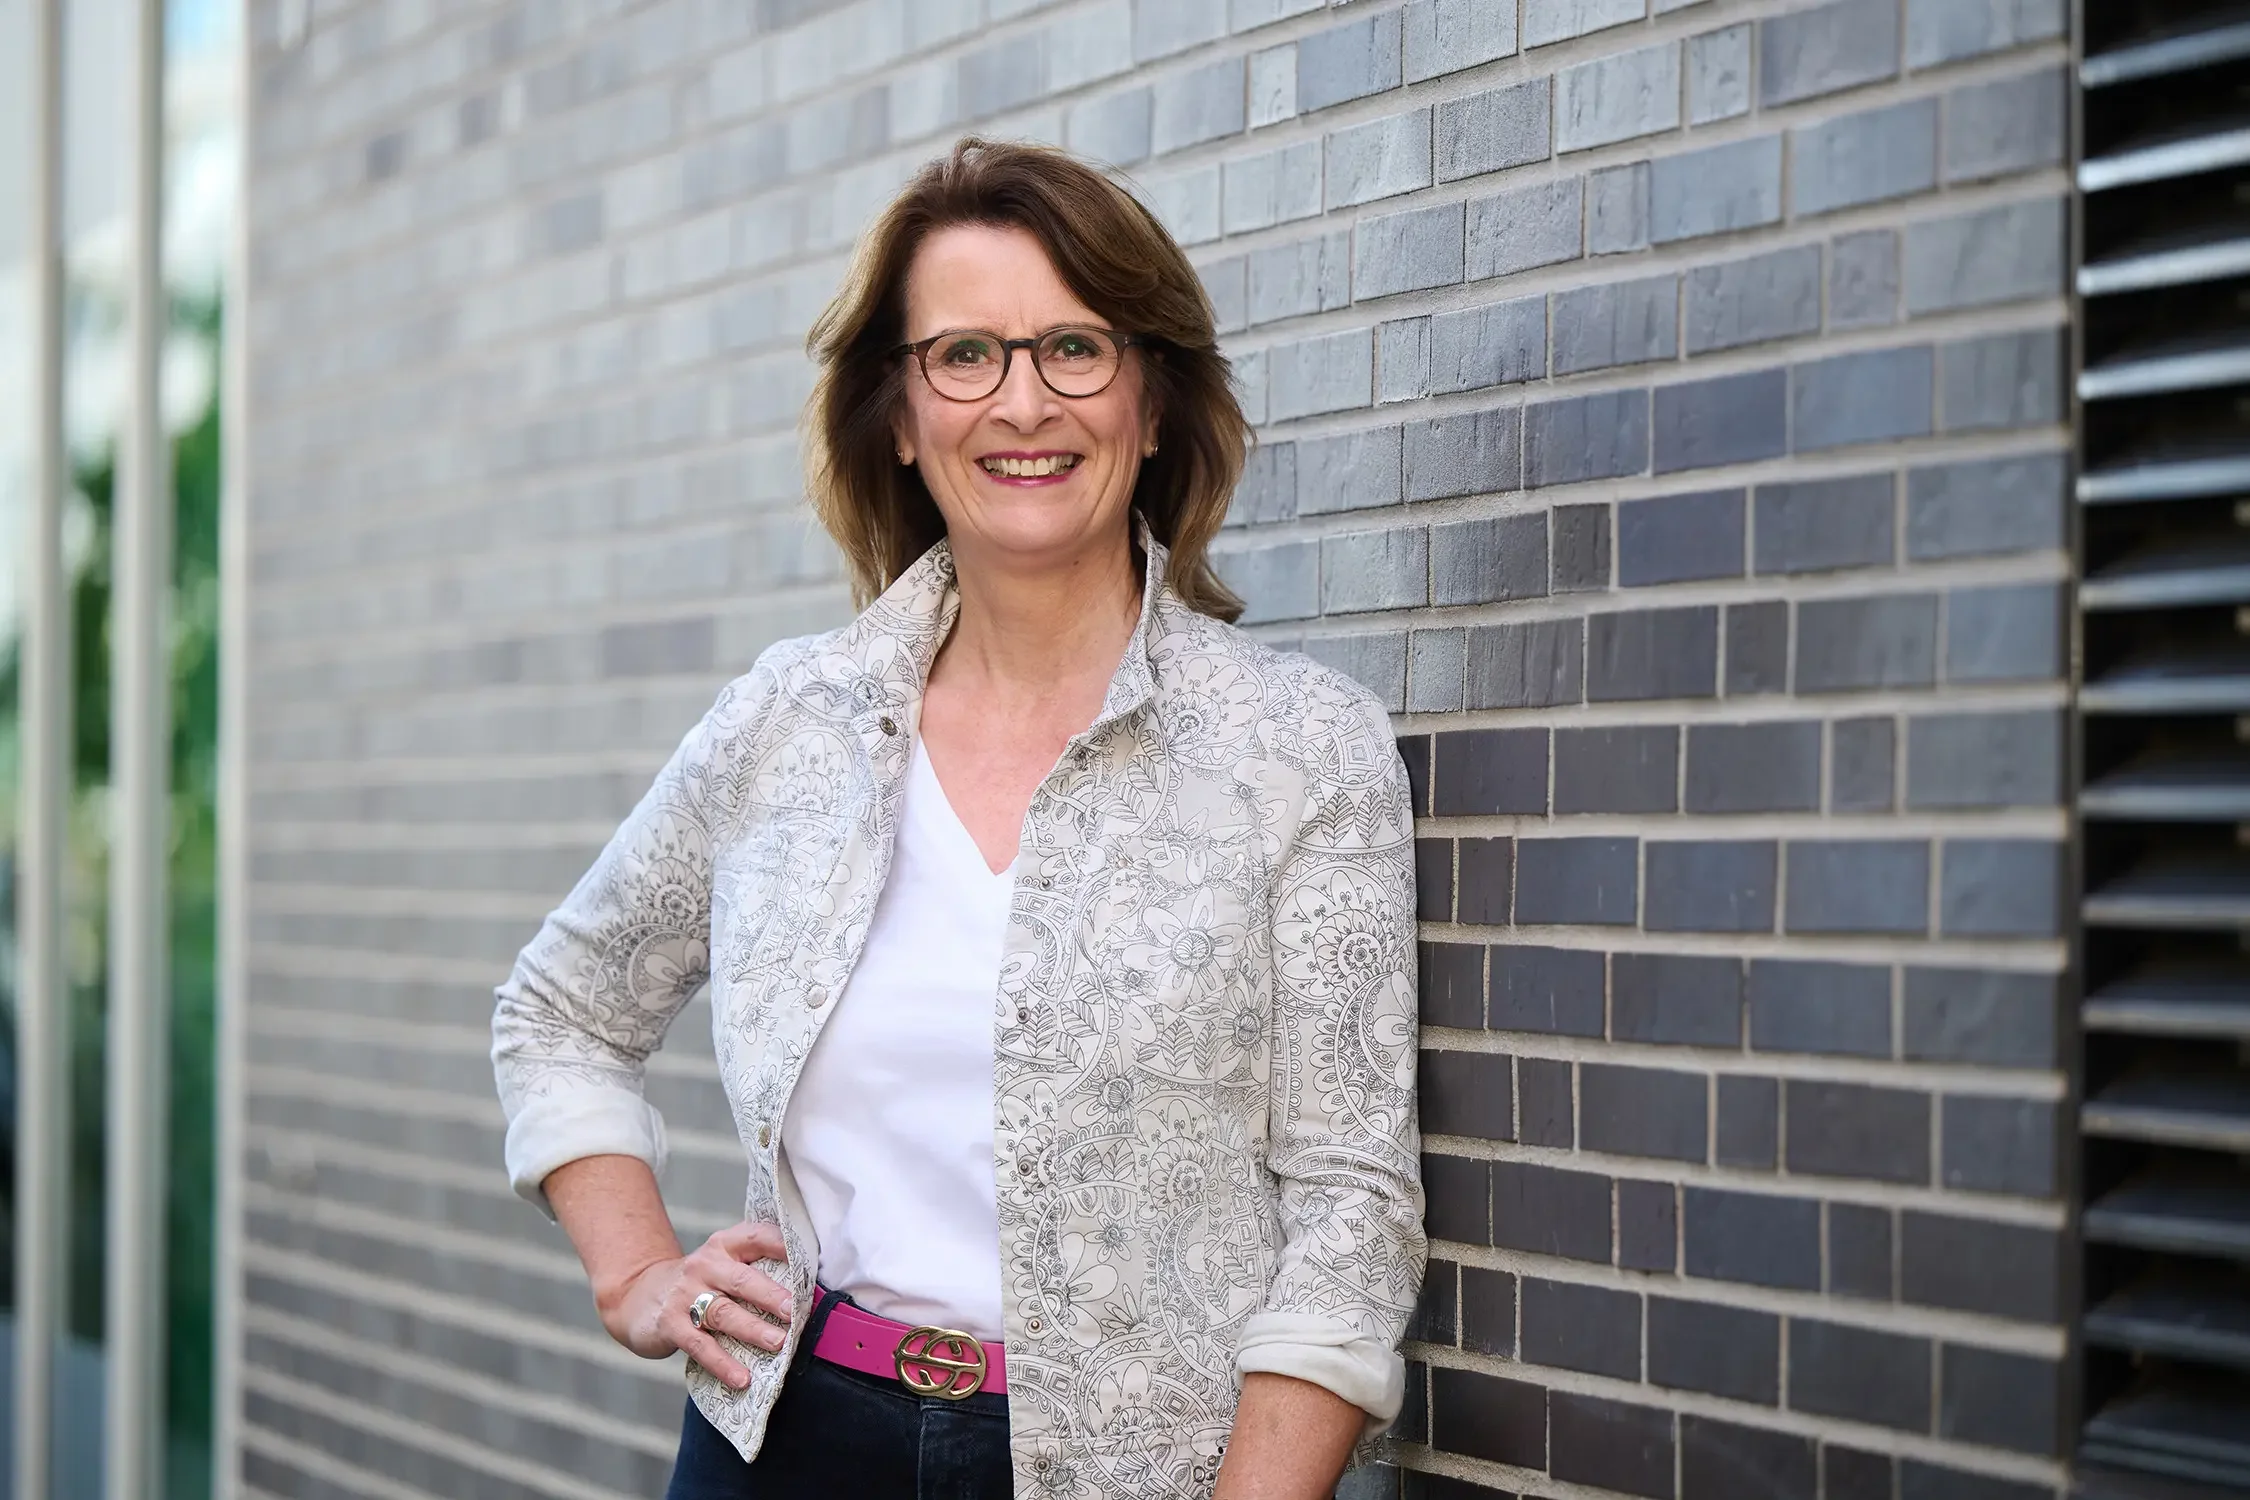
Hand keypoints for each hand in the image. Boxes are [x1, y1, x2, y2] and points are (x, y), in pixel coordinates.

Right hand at [597, 1221, 794, 1390]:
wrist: (638, 1295)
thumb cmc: (699, 1283)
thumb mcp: (721, 1265)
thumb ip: (754, 1271)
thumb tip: (808, 1295)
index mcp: (724, 1246)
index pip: (756, 1237)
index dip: (782, 1246)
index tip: (808, 1260)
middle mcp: (705, 1265)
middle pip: (742, 1279)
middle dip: (771, 1295)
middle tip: (795, 1310)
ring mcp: (686, 1294)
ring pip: (723, 1312)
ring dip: (752, 1329)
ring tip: (778, 1343)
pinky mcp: (671, 1324)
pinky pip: (700, 1345)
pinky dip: (722, 1363)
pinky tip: (742, 1378)